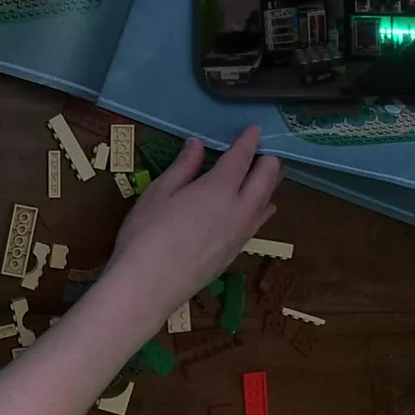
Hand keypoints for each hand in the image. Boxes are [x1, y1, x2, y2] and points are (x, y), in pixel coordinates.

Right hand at [104, 127, 282, 316]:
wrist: (149, 285)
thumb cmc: (146, 233)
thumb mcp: (159, 193)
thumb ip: (183, 167)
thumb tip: (196, 144)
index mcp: (219, 189)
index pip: (242, 158)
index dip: (249, 142)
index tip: (254, 130)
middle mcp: (239, 209)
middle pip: (266, 180)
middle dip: (267, 162)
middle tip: (262, 153)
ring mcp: (241, 234)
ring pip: (267, 204)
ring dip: (269, 186)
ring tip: (265, 177)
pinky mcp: (235, 253)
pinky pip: (257, 224)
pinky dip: (261, 209)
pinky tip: (254, 210)